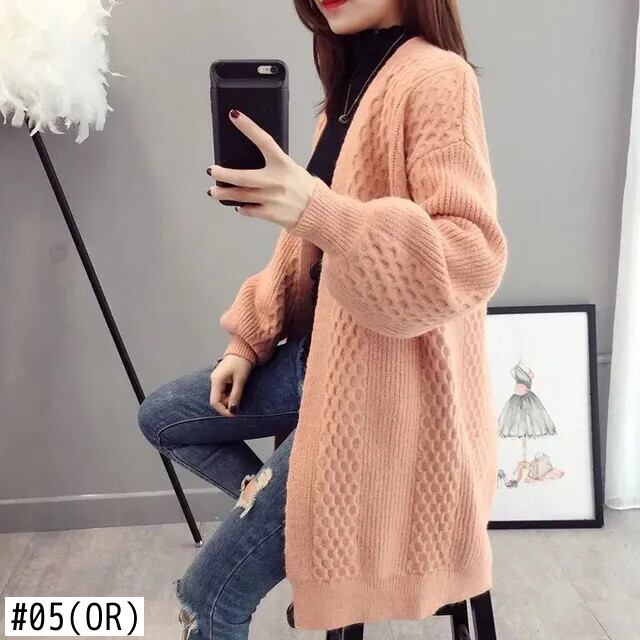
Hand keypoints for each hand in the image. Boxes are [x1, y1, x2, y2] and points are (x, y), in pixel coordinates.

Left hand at [207, 109, 317, 228]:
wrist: (317, 211)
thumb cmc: (302, 187)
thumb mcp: (291, 168)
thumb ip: (272, 164)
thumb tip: (245, 161)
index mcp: (283, 164)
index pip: (264, 140)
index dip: (249, 127)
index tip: (234, 116)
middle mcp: (277, 181)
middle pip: (242, 177)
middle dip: (223, 174)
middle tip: (211, 170)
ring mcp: (272, 198)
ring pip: (240, 196)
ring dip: (223, 193)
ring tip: (214, 191)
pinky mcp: (270, 214)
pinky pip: (248, 210)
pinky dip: (241, 208)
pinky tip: (238, 205)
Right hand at [209, 353, 253, 416]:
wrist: (244, 349)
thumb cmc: (242, 362)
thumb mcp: (240, 380)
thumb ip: (236, 395)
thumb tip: (233, 410)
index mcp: (216, 380)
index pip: (214, 402)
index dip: (223, 411)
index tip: (234, 414)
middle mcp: (214, 380)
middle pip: (217, 400)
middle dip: (227, 405)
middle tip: (239, 403)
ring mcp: (217, 379)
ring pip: (220, 396)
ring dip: (229, 399)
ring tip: (240, 392)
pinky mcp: (221, 379)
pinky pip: (223, 391)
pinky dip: (230, 394)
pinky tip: (237, 389)